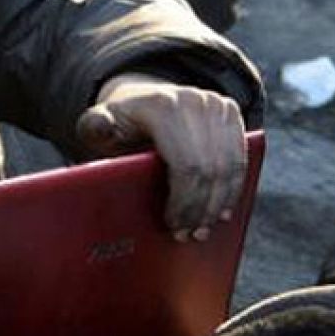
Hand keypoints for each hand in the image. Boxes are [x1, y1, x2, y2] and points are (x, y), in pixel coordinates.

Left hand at [75, 73, 246, 242]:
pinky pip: (239, 158)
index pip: (186, 164)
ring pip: (230, 166)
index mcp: (161, 105)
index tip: (173, 226)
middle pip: (210, 168)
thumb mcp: (97, 126)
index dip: (184, 201)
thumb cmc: (117, 124)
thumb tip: (102, 127)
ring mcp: (215, 104)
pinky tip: (220, 211)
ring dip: (219, 203)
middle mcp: (193, 100)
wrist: (141, 100)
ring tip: (203, 229)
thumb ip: (95, 128)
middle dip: (201, 208)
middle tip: (189, 236)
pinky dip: (232, 188)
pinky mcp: (230, 111)